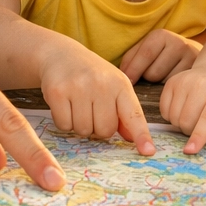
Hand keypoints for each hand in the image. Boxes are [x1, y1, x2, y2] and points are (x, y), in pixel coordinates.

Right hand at [36, 43, 155, 155]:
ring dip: (80, 126)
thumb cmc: (91, 75)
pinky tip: (65, 106)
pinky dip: (64, 122)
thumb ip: (124, 113)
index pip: (134, 115)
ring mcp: (79, 87)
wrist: (60, 54)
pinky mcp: (57, 91)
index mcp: (120, 84)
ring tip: (77, 106)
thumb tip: (131, 139)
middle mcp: (102, 84)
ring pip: (83, 130)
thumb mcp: (113, 87)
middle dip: (97, 128)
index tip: (148, 151)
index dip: (141, 135)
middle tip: (91, 111)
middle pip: (105, 131)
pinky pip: (64, 125)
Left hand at [118, 29, 201, 82]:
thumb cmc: (161, 53)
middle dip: (147, 78)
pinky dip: (170, 87)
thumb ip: (130, 59)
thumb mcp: (145, 48)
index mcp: (161, 35)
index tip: (127, 83)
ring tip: (162, 76)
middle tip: (150, 75)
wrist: (191, 52)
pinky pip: (176, 87)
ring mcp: (191, 58)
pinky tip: (172, 80)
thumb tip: (123, 76)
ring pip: (164, 82)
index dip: (133, 70)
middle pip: (153, 73)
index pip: (145, 55)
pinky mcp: (196, 72)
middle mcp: (178, 44)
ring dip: (158, 84)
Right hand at [160, 65, 205, 153]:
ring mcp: (184, 82)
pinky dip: (171, 115)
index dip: (198, 136)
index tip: (190, 150)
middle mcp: (201, 85)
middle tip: (201, 124)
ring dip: (181, 124)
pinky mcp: (171, 82)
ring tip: (194, 114)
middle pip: (187, 122)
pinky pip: (164, 111)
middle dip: (192, 131)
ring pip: (174, 118)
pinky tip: (183, 108)